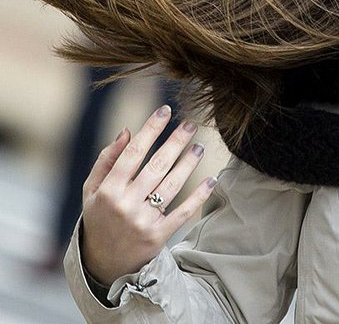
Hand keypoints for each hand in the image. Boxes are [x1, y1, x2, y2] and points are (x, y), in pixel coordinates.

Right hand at [80, 105, 217, 285]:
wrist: (103, 262)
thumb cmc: (100, 217)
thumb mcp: (91, 189)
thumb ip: (107, 159)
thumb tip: (126, 130)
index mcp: (108, 189)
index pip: (133, 152)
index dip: (150, 129)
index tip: (165, 110)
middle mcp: (125, 204)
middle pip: (157, 166)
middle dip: (176, 142)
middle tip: (191, 124)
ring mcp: (142, 221)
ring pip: (171, 185)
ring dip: (188, 163)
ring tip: (199, 146)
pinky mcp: (158, 236)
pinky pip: (183, 212)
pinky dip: (199, 195)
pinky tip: (211, 179)